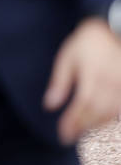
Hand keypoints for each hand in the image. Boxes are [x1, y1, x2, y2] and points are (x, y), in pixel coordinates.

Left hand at [43, 17, 120, 143]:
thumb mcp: (68, 58)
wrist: (115, 28)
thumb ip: (60, 82)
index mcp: (93, 76)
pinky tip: (103, 122)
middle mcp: (111, 84)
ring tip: (85, 131)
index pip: (82, 107)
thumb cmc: (88, 42)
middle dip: (84, 127)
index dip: (73, 124)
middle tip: (71, 136)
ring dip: (99, 126)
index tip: (63, 136)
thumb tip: (50, 105)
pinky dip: (113, 118)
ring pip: (113, 114)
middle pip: (98, 114)